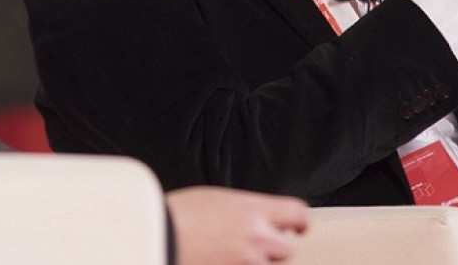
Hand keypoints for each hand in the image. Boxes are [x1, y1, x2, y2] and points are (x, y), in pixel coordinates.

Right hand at [166, 186, 308, 264]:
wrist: (158, 235)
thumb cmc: (178, 214)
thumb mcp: (215, 198)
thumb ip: (243, 209)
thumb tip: (254, 215)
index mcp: (252, 210)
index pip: (297, 213)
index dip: (299, 221)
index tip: (298, 226)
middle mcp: (256, 237)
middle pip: (286, 247)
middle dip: (272, 246)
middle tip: (252, 244)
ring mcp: (247, 261)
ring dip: (257, 261)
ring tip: (231, 253)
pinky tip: (222, 259)